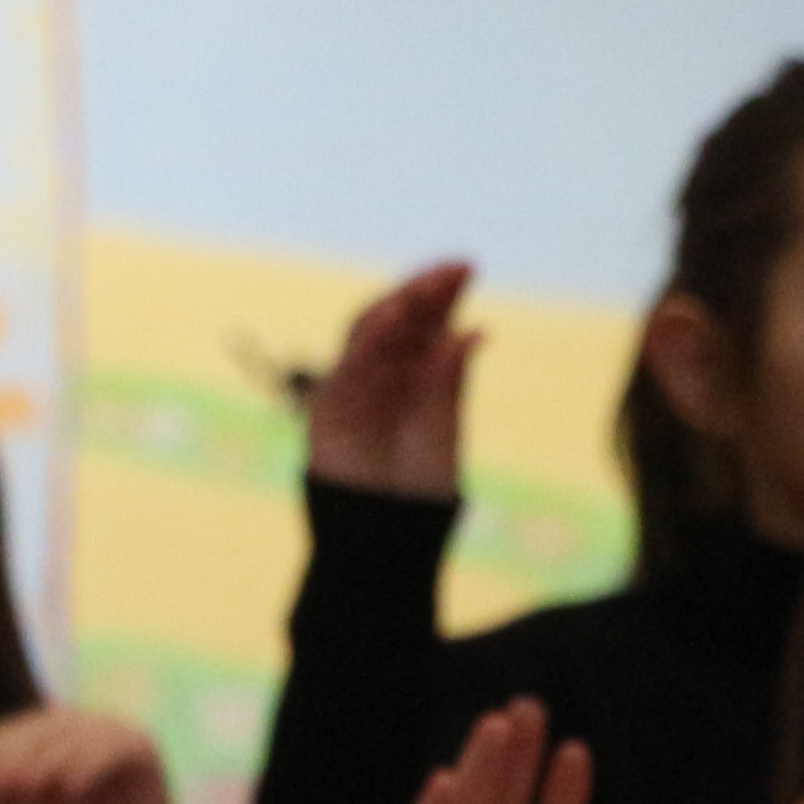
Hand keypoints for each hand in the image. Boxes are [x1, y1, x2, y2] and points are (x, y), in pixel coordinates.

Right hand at [301, 262, 475, 499]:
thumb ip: (449, 379)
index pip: (426, 321)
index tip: (467, 266)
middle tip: (452, 269)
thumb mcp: (443, 423)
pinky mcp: (329, 407)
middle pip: (398, 319)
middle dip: (422, 291)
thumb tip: (473, 331)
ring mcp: (354, 387)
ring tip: (426, 287)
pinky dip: (368, 339)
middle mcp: (384, 373)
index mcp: (416, 373)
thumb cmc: (419, 487)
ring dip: (396, 305)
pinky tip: (394, 316)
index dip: (443, 292)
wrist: (387, 537)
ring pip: (369, 333)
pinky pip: (347, 366)